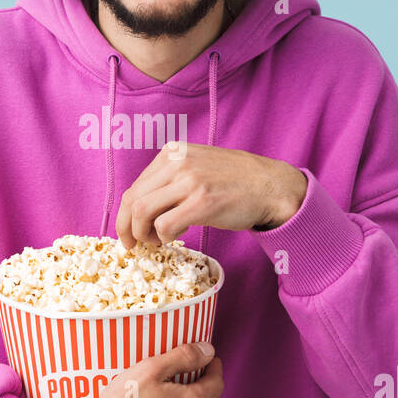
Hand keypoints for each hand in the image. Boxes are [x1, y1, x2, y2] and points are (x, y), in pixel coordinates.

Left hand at [114, 141, 306, 248]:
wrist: (271, 186)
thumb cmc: (234, 181)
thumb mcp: (197, 166)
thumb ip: (170, 179)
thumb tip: (140, 207)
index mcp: (172, 153)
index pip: (134, 187)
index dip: (125, 214)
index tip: (129, 230)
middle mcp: (178, 163)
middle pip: (132, 200)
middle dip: (126, 227)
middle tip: (133, 245)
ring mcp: (190, 181)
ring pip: (142, 212)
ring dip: (143, 234)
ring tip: (156, 242)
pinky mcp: (202, 202)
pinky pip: (165, 225)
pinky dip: (164, 237)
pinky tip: (177, 237)